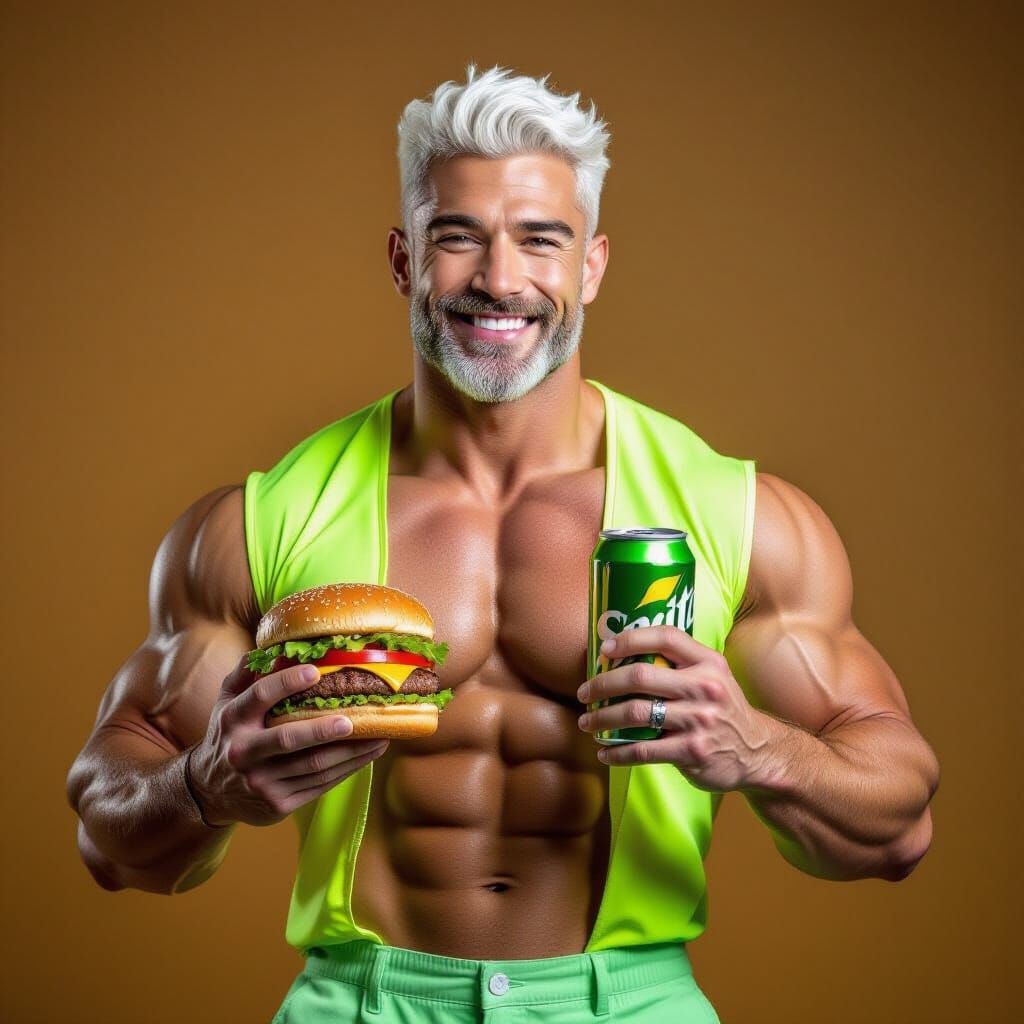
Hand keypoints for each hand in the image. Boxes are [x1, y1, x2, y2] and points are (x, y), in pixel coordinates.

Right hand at [188, 655, 389, 826]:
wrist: (209, 790)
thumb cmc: (229, 734)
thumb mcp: (227, 702)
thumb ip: (247, 673)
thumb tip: (275, 646)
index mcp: (233, 719)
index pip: (259, 696)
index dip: (286, 683)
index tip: (315, 671)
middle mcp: (244, 752)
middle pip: (289, 739)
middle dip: (323, 730)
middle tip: (353, 719)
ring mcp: (261, 782)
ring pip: (313, 766)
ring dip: (351, 752)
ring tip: (379, 737)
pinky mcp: (277, 804)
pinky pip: (319, 785)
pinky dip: (346, 769)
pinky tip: (366, 756)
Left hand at [575, 626, 776, 791]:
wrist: (758, 753)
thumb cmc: (723, 708)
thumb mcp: (714, 676)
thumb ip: (679, 663)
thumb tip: (624, 654)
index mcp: (708, 663)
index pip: (665, 637)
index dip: (630, 638)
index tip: (604, 650)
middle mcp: (705, 687)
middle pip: (640, 675)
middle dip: (603, 683)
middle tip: (584, 693)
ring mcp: (698, 721)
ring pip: (635, 714)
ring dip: (602, 719)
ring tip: (588, 722)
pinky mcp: (692, 751)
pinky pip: (642, 749)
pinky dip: (617, 751)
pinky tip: (605, 752)